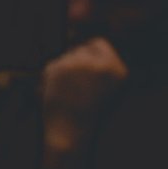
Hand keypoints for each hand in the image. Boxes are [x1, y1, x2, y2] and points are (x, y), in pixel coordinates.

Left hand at [41, 38, 127, 157]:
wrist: (72, 135)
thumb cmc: (87, 112)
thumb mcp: (104, 86)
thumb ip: (97, 63)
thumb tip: (79, 33)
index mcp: (118, 70)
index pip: (100, 42)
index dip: (90, 54)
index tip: (87, 74)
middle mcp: (100, 64)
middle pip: (80, 46)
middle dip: (75, 61)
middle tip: (77, 87)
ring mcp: (79, 64)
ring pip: (65, 54)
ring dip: (63, 69)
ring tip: (69, 93)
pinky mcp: (59, 67)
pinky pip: (51, 63)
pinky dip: (50, 76)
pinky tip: (58, 93)